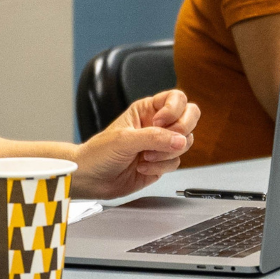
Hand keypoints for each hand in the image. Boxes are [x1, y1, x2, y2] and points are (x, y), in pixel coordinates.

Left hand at [72, 90, 199, 198]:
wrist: (90, 179)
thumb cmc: (98, 153)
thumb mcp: (124, 139)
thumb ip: (154, 138)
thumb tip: (181, 140)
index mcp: (147, 110)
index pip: (177, 99)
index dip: (174, 110)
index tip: (159, 122)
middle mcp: (157, 125)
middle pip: (190, 118)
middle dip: (181, 130)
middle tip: (167, 140)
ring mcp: (161, 145)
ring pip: (185, 142)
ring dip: (167, 153)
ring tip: (145, 157)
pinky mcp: (161, 163)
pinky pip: (176, 162)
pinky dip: (161, 167)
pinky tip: (142, 168)